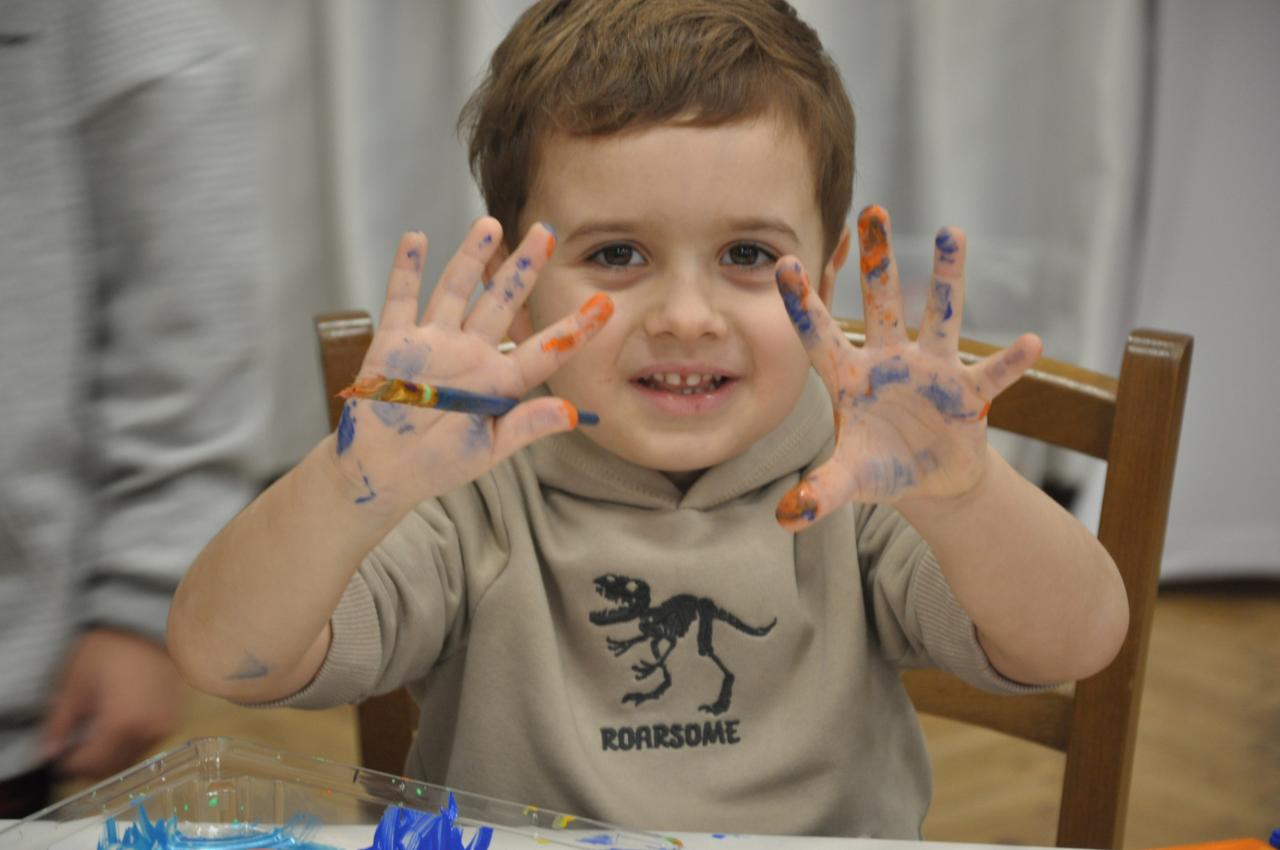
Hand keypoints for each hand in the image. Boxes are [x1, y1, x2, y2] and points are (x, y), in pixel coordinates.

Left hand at [40, 628, 180, 778]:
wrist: (147, 625)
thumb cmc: (110, 647)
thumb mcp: (75, 683)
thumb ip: (59, 723)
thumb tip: (49, 753)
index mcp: (123, 722)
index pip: (92, 765)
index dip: (70, 763)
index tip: (60, 754)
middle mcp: (149, 729)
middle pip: (114, 767)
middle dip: (91, 762)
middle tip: (76, 746)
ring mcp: (166, 724)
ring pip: (132, 758)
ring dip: (111, 754)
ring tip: (98, 730)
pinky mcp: (176, 717)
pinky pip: (148, 742)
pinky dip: (130, 741)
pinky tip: (120, 721)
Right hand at [332, 218, 611, 508]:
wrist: (381, 471)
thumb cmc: (436, 464)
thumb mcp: (487, 450)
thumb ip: (526, 427)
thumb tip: (573, 414)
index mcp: (499, 381)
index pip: (544, 349)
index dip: (575, 328)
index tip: (606, 305)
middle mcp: (471, 354)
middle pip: (502, 303)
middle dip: (523, 269)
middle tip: (545, 233)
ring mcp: (433, 343)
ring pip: (456, 290)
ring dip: (471, 258)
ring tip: (491, 225)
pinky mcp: (394, 343)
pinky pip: (401, 299)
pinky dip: (406, 269)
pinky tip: (417, 238)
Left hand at [772, 205, 1041, 530]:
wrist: (927, 479)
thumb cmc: (880, 468)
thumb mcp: (849, 481)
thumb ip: (819, 493)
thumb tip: (784, 518)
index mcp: (848, 379)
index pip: (819, 335)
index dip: (802, 304)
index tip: (785, 262)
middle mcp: (887, 361)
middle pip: (880, 304)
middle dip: (875, 261)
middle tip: (873, 208)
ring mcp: (929, 370)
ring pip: (938, 315)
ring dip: (946, 277)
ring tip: (952, 231)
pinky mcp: (966, 391)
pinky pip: (991, 372)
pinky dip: (1011, 361)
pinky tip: (1032, 342)